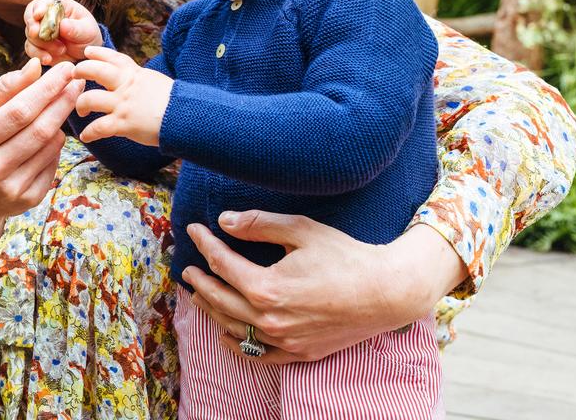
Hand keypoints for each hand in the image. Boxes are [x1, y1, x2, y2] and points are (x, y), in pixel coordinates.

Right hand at [0, 58, 83, 216]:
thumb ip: (4, 88)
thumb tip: (35, 66)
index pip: (19, 111)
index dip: (47, 88)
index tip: (66, 69)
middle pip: (39, 130)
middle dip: (62, 101)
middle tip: (77, 81)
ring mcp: (11, 190)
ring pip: (50, 146)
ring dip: (61, 121)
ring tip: (63, 104)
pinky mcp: (28, 201)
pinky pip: (53, 164)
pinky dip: (57, 145)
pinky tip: (52, 134)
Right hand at [23, 0, 102, 64]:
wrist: (85, 52)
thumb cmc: (87, 35)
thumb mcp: (87, 31)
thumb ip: (76, 28)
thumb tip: (63, 24)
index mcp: (57, 5)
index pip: (42, 3)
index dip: (38, 8)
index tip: (39, 15)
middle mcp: (44, 16)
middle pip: (30, 18)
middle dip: (34, 29)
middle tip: (40, 35)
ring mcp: (38, 30)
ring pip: (30, 36)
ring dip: (42, 45)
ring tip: (61, 49)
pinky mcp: (36, 45)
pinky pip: (31, 49)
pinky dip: (38, 55)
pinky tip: (48, 59)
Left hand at [73, 45, 172, 145]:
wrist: (185, 116)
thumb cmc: (174, 101)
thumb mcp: (155, 81)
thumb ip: (139, 79)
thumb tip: (132, 79)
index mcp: (135, 74)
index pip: (112, 57)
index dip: (98, 53)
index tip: (87, 52)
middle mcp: (125, 86)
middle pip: (95, 70)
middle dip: (81, 71)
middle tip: (74, 76)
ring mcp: (123, 104)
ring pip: (90, 99)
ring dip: (81, 105)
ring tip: (81, 110)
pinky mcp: (123, 124)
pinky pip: (98, 127)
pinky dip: (89, 133)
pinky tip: (86, 136)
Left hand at [182, 212, 465, 363]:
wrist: (387, 292)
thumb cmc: (346, 257)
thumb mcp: (301, 230)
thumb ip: (259, 225)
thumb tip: (225, 221)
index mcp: (267, 287)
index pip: (222, 264)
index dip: (205, 244)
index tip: (194, 229)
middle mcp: (270, 319)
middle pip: (220, 299)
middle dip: (199, 281)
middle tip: (188, 268)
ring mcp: (284, 341)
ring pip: (233, 328)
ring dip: (212, 310)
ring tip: (199, 294)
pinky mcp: (299, 352)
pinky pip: (257, 354)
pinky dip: (236, 344)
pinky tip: (226, 333)